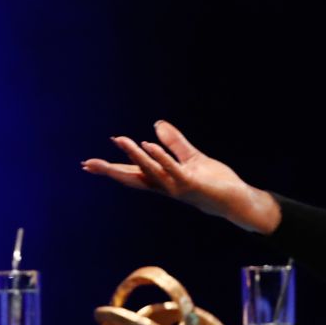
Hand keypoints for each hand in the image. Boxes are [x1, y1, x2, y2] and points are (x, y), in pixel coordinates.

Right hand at [81, 119, 281, 233]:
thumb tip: (156, 124)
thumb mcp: (192, 158)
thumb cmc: (215, 182)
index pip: (133, 173)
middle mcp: (165, 186)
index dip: (113, 167)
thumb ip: (174, 142)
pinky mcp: (191, 184)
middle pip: (133, 177)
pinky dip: (160, 157)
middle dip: (111, 170)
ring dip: (134, 155)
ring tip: (120, 140)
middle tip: (88, 164)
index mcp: (163, 181)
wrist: (237, 200)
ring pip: (151, 170)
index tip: (90, 164)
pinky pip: (172, 168)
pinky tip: (148, 145)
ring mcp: (177, 186)